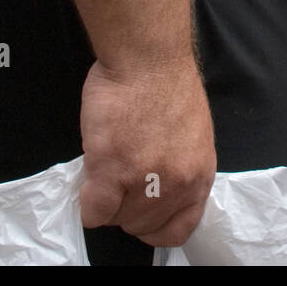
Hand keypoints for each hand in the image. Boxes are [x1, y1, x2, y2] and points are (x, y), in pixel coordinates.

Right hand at [78, 57, 216, 247]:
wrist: (148, 57)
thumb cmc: (167, 84)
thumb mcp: (191, 136)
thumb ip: (178, 167)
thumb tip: (156, 187)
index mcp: (200, 175)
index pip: (180, 228)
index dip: (155, 224)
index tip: (140, 209)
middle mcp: (177, 184)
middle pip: (142, 225)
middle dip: (126, 207)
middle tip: (117, 177)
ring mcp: (144, 179)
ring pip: (116, 220)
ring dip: (106, 201)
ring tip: (105, 168)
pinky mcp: (111, 170)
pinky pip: (94, 211)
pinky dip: (87, 202)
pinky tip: (91, 176)